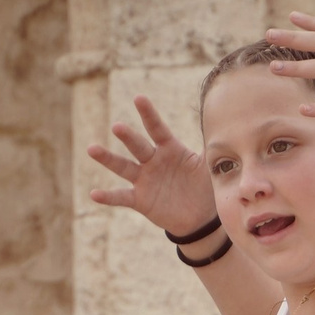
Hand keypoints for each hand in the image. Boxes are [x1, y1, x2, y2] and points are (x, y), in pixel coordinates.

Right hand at [86, 95, 216, 236]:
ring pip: (123, 167)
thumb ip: (210, 145)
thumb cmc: (204, 185)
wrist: (201, 217)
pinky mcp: (140, 199)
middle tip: (117, 127)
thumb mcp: (209, 165)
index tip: (138, 98)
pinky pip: (121, 197)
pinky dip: (108, 196)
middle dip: (128, 137)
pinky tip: (94, 194)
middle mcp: (153, 161)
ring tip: (92, 148)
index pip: (157, 128)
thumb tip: (223, 122)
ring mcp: (144, 179)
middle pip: (138, 146)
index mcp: (170, 149)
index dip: (148, 114)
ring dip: (107, 158)